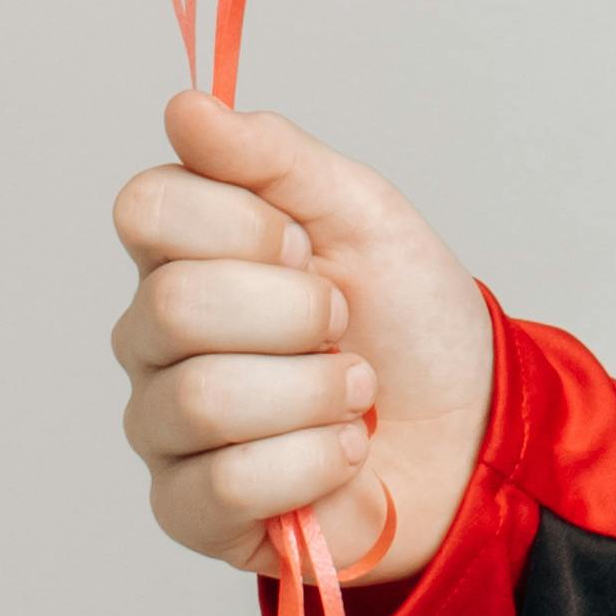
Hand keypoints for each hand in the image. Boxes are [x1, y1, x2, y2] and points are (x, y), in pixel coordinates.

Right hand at [109, 92, 494, 588]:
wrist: (469, 429)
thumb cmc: (406, 320)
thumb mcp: (362, 213)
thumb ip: (273, 156)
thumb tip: (186, 106)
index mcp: (183, 253)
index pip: (146, 208)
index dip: (241, 223)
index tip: (304, 245)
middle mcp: (153, 339)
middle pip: (173, 305)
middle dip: (298, 312)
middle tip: (344, 325)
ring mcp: (164, 427)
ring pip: (202, 399)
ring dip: (316, 393)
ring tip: (355, 394)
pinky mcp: (190, 510)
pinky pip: (228, 483)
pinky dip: (316, 463)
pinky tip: (341, 455)